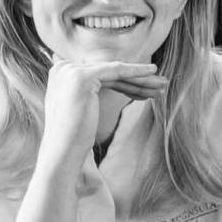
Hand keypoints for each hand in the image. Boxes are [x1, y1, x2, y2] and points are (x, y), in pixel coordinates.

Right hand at [40, 56, 166, 168]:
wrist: (63, 153)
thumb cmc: (74, 139)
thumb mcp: (81, 110)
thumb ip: (86, 96)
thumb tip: (95, 95)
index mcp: (60, 75)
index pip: (100, 77)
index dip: (125, 83)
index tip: (146, 90)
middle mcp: (62, 69)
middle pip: (108, 74)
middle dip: (135, 81)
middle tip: (159, 85)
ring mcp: (70, 71)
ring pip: (114, 73)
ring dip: (141, 79)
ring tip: (162, 85)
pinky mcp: (81, 77)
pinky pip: (115, 71)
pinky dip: (135, 71)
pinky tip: (152, 71)